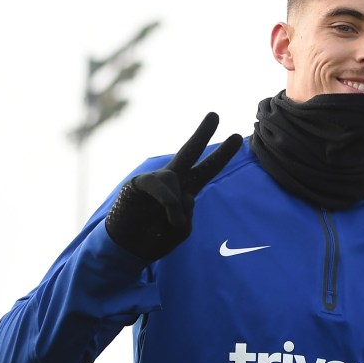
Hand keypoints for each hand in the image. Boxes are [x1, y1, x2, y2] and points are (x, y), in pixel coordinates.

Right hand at [105, 112, 242, 260]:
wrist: (127, 248)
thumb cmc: (153, 239)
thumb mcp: (179, 233)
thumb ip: (188, 217)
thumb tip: (187, 197)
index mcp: (185, 191)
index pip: (206, 169)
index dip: (221, 155)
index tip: (236, 137)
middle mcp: (172, 181)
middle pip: (189, 152)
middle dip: (202, 133)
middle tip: (215, 114)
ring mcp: (156, 181)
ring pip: (176, 181)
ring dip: (176, 207)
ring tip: (171, 224)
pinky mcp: (139, 183)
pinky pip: (160, 186)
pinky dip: (168, 202)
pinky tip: (169, 213)